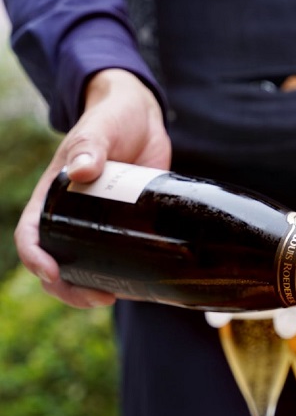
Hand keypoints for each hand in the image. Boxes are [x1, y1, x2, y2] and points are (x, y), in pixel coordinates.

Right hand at [15, 69, 171, 307]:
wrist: (143, 119)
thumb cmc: (113, 118)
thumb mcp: (101, 129)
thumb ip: (92, 146)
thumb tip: (83, 171)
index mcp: (54, 195)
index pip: (31, 233)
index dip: (35, 257)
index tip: (52, 273)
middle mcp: (72, 216)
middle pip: (58, 262)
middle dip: (69, 288)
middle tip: (99, 297)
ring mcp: (100, 225)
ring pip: (86, 268)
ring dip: (93, 289)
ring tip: (114, 297)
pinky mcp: (127, 228)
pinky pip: (119, 261)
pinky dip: (124, 279)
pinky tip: (140, 291)